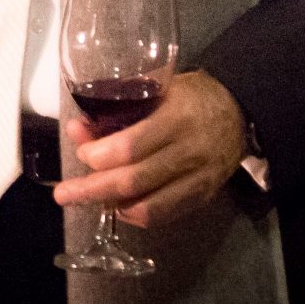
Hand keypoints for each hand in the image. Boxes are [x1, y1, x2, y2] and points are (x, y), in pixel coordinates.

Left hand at [55, 69, 247, 229]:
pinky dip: (136, 215)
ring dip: (111, 206)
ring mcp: (198, 180)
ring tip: (88, 200)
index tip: (81, 153)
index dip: (98, 155)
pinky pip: (164, 215)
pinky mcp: (203, 197)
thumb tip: (78, 128)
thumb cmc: (192, 95)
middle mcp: (189, 153)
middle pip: (133, 181)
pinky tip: (118, 206)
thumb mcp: (159, 87)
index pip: (131, 147)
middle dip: (92, 189)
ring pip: (148, 207)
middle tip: (63, 195)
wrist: (241, 112)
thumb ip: (120, 107)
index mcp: (177, 119)